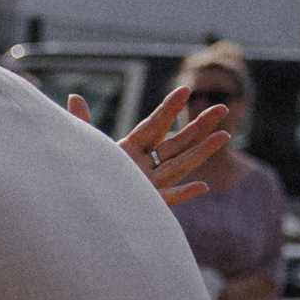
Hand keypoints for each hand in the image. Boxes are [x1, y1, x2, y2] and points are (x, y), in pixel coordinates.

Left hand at [81, 84, 225, 207]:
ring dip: (201, 152)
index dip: (168, 109)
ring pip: (179, 166)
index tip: (184, 90)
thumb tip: (74, 96)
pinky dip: (184, 194)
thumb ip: (81, 122)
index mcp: (130, 148)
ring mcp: (149, 184)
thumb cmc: (80, 176)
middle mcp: (144, 165)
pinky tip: (203, 186)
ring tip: (224, 135)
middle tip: (222, 108)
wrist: (76, 210)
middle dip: (199, 126)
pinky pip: (168, 199)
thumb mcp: (82, 147)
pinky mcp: (147, 204)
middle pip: (176, 143)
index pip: (153, 125)